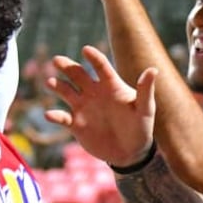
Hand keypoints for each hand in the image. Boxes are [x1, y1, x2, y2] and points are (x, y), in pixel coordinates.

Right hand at [46, 50, 155, 167]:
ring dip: (57, 86)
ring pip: (66, 92)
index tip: (85, 50)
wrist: (130, 152)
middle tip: (56, 60)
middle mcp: (94, 92)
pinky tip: (49, 114)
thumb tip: (153, 70)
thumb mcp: (145, 110)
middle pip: (78, 74)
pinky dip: (55, 116)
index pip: (101, 67)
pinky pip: (62, 117)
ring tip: (50, 82)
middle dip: (67, 66)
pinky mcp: (75, 124)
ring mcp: (83, 107)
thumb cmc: (141, 127)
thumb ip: (145, 91)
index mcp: (111, 85)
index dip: (94, 57)